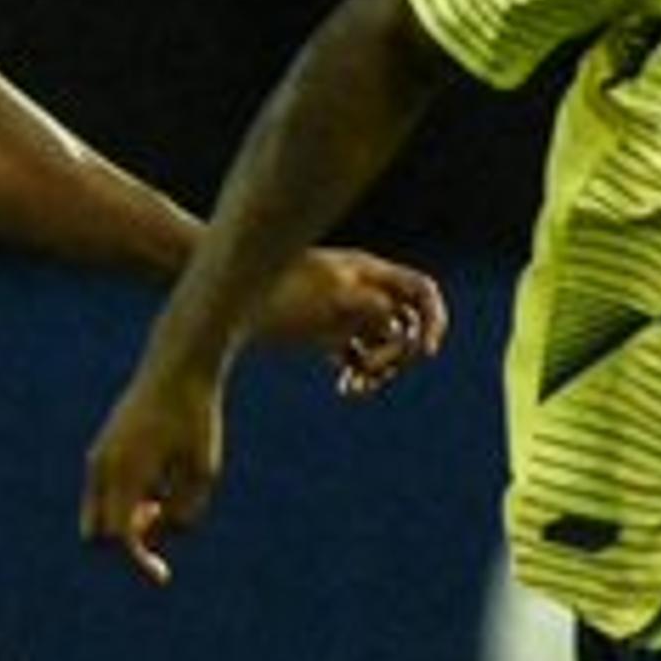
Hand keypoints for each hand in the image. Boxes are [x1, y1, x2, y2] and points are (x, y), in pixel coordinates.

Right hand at [80, 369, 226, 586]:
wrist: (177, 366)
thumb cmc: (197, 417)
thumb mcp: (205, 471)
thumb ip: (186, 513)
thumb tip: (159, 538)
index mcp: (125, 471)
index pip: (119, 537)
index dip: (139, 561)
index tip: (163, 575)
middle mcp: (102, 466)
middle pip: (96, 534)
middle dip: (129, 541)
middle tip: (164, 517)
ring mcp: (97, 457)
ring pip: (99, 515)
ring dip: (130, 519)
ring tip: (168, 487)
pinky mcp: (102, 450)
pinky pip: (106, 494)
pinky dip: (128, 500)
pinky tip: (160, 474)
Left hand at [249, 248, 449, 398]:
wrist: (226, 293)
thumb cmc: (275, 293)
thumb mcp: (329, 302)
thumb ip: (372, 310)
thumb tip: (399, 327)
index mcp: (367, 272)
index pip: (422, 292)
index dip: (435, 321)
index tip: (427, 353)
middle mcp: (362, 288)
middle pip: (406, 325)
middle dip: (399, 354)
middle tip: (373, 372)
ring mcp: (343, 309)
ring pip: (382, 343)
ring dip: (380, 369)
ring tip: (358, 387)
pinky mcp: (322, 328)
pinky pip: (356, 352)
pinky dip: (358, 370)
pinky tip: (345, 387)